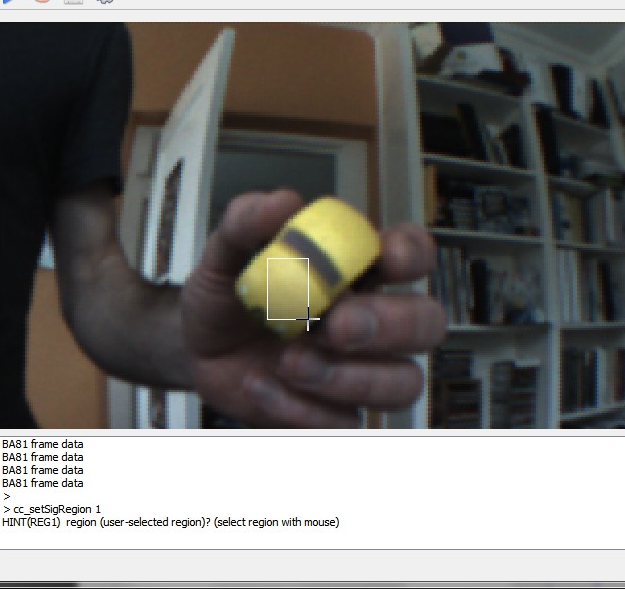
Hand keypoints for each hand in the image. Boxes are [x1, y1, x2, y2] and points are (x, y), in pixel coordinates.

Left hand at [180, 190, 446, 426]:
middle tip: (336, 325)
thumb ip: (247, 222)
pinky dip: (302, 409)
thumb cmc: (230, 295)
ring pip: (403, 383)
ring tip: (288, 362)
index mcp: (356, 271)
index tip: (386, 259)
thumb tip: (283, 202)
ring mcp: (360, 370)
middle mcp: (371, 319)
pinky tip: (262, 386)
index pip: (413, 254)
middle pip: (427, 323)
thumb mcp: (226, 252)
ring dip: (348, 377)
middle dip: (389, 325)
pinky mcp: (337, 412)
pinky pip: (347, 422)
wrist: (197, 348)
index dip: (413, 255)